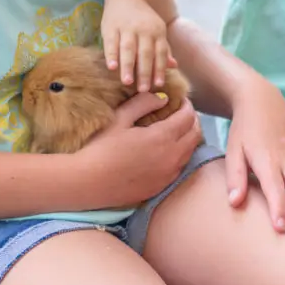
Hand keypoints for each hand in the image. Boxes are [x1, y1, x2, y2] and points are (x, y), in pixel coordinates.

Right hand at [77, 93, 200, 207]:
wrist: (89, 183)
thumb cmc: (101, 148)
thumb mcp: (120, 118)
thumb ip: (143, 103)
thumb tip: (162, 98)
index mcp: (163, 137)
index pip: (188, 117)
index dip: (187, 105)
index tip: (181, 99)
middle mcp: (172, 157)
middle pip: (195, 134)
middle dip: (192, 120)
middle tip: (181, 112)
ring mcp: (169, 174)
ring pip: (190, 152)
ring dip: (188, 137)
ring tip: (176, 129)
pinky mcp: (162, 186)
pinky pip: (180, 166)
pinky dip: (180, 154)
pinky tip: (166, 150)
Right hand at [102, 0, 174, 90]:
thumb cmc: (143, 18)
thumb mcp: (157, 29)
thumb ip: (164, 48)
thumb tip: (174, 65)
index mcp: (157, 31)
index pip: (160, 52)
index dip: (159, 68)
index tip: (158, 85)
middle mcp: (143, 29)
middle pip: (145, 53)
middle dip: (145, 72)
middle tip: (143, 89)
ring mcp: (126, 27)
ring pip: (128, 49)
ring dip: (128, 66)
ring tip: (127, 82)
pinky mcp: (111, 26)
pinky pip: (111, 43)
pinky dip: (111, 55)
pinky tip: (111, 67)